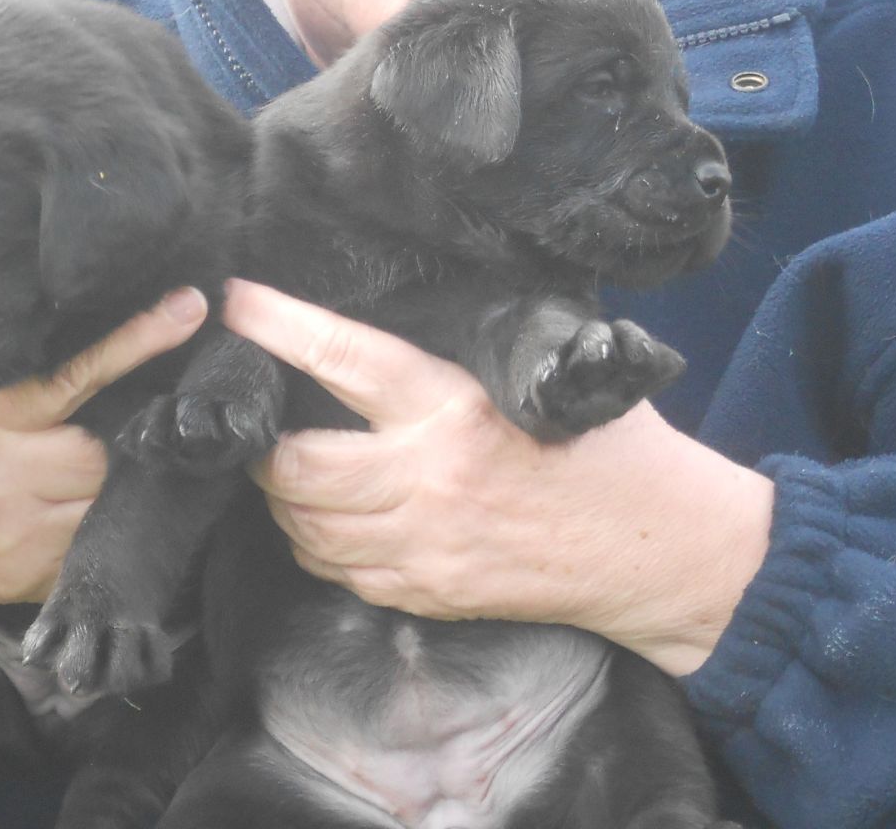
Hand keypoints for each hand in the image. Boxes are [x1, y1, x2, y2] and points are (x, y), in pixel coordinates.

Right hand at [0, 287, 206, 750]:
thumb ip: (11, 369)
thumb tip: (89, 316)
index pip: (77, 374)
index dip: (135, 341)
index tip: (188, 307)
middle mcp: (7, 474)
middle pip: (110, 448)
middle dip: (134, 433)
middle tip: (156, 412)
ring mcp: (23, 534)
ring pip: (113, 500)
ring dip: (130, 484)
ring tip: (131, 465)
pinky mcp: (34, 578)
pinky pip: (97, 545)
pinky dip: (109, 526)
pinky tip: (109, 514)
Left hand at [223, 279, 772, 675]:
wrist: (656, 549)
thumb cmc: (607, 447)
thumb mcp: (544, 376)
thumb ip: (468, 350)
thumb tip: (391, 314)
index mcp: (455, 406)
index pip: (344, 357)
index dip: (279, 326)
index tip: (239, 302)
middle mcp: (427, 478)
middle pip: (296, 465)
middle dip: (261, 443)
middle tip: (258, 420)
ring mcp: (423, 546)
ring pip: (306, 525)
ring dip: (282, 494)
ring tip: (287, 467)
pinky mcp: (427, 593)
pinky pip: (337, 570)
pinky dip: (316, 541)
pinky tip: (326, 518)